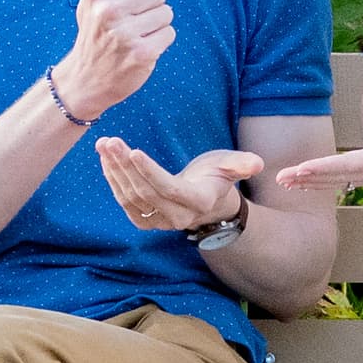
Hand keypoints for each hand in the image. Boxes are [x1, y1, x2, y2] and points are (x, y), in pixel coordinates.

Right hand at [53, 0, 172, 116]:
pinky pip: (169, 33)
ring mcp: (125, 33)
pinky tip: (143, 46)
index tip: (128, 1)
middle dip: (151, 4)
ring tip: (137, 33)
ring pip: (166, 12)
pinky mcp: (142, 53)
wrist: (86, 77)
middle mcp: (109, 10)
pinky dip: (160, 40)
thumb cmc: (94, 30)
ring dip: (156, 23)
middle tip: (133, 19)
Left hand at [95, 138, 259, 233]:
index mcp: (197, 201)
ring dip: (114, 171)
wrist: (205, 198)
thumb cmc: (216, 175)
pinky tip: (106, 160)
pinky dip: (113, 181)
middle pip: (145, 191)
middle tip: (110, 141)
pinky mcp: (145, 221)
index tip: (133, 151)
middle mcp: (177, 216)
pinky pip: (125, 202)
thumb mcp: (230, 165)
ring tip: (104, 145)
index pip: (169, 188)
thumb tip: (257, 163)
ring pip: (131, 197)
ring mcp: (159, 222)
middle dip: (124, 165)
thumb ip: (241, 164)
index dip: (150, 172)